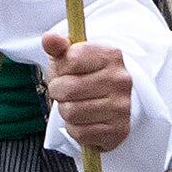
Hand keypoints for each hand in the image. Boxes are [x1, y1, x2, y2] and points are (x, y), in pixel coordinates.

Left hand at [41, 28, 133, 154]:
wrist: (107, 103)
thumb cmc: (83, 77)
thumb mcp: (70, 58)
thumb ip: (58, 47)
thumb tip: (48, 38)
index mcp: (110, 55)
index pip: (70, 60)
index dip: (61, 68)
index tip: (67, 71)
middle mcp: (120, 80)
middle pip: (67, 88)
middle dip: (58, 92)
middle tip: (67, 92)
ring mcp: (122, 107)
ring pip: (71, 112)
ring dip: (66, 111)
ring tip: (76, 105)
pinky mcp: (118, 131)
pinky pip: (80, 133)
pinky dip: (75, 129)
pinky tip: (84, 121)